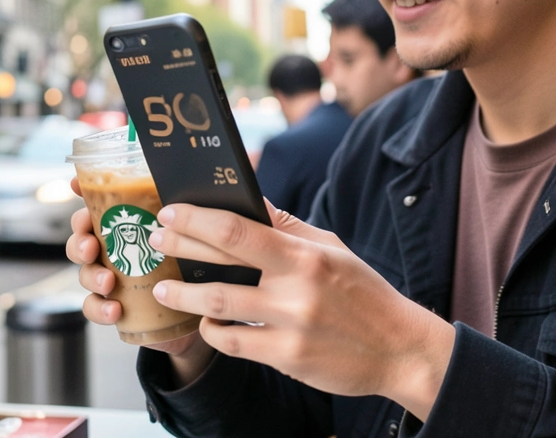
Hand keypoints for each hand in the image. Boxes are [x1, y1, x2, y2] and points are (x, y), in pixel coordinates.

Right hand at [64, 178, 209, 363]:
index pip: (96, 203)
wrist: (197, 307)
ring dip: (91, 276)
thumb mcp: (187, 234)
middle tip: (91, 246)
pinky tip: (115, 310)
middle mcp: (111, 248)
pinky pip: (94, 307)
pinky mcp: (113, 304)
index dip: (82, 190)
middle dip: (80, 241)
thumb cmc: (191, 262)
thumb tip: (185, 195)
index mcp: (126, 224)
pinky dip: (100, 308)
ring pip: (84, 273)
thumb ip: (180, 212)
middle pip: (81, 239)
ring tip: (108, 282)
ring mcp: (109, 276)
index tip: (76, 184)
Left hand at [147, 199, 454, 420]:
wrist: (398, 349)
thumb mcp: (330, 249)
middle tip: (156, 241)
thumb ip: (287, 227)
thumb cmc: (362, 293)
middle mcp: (296, 288)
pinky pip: (234, 343)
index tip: (171, 212)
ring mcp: (290, 326)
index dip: (197, 219)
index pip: (239, 230)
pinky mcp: (287, 357)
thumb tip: (249, 198)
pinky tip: (205, 323)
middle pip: (221, 265)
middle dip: (180, 249)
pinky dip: (213, 331)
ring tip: (164, 287)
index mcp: (305, 255)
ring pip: (218, 307)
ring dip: (184, 295)